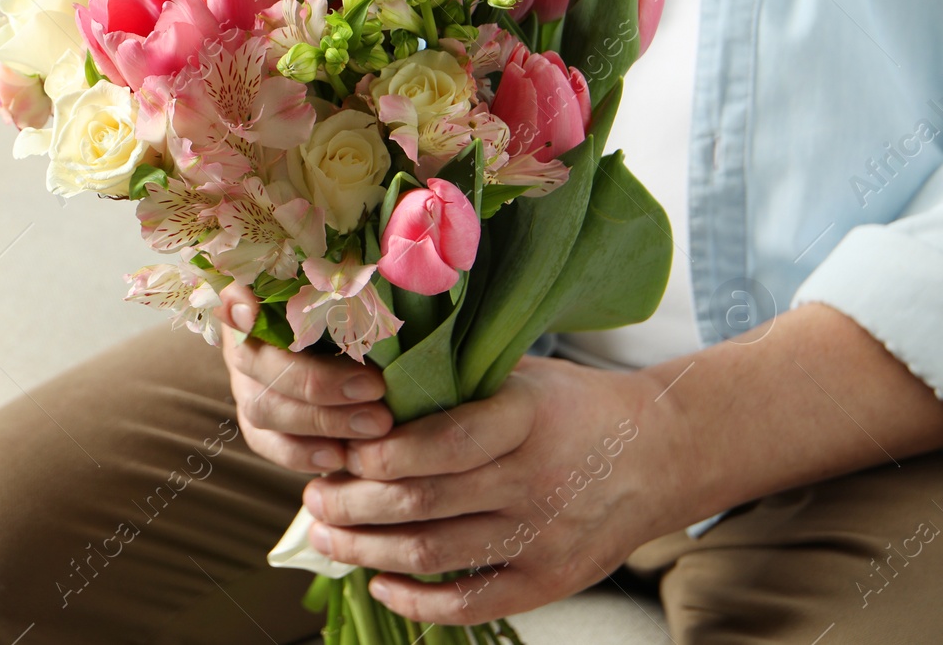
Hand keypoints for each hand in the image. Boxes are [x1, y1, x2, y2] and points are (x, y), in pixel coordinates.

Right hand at [217, 285, 393, 472]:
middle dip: (316, 382)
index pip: (234, 295)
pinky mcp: (259, 421)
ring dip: (319, 421)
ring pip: (260, 407)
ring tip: (375, 425)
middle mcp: (243, 338)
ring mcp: (246, 383)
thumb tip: (377, 261)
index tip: (251, 309)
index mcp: (260, 295)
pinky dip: (301, 454)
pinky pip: (266, 443)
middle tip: (375, 388)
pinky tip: (339, 458)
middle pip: (254, 362)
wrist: (370, 347)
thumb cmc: (366, 303)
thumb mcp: (360, 284)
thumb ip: (354, 277)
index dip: (237, 306)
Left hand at [303, 352, 679, 624]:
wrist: (664, 453)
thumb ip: (454, 380)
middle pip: (423, 502)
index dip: (379, 453)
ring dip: (367, 549)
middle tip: (313, 494)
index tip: (338, 449)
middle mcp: (537, 481)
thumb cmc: (574, 405)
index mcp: (527, 418)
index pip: (442, 443)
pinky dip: (417, 601)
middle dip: (352, 503)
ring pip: (435, 554)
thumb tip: (361, 384)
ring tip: (326, 533)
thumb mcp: (521, 373)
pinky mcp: (551, 581)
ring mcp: (545, 538)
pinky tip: (379, 581)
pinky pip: (472, 603)